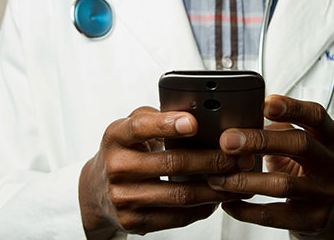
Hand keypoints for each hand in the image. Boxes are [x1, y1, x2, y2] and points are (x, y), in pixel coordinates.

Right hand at [78, 107, 251, 238]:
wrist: (95, 191)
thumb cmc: (122, 152)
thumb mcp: (129, 128)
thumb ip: (156, 117)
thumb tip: (195, 113)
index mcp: (116, 137)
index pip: (140, 127)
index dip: (167, 124)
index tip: (194, 122)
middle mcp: (117, 167)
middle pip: (171, 164)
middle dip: (212, 160)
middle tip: (238, 156)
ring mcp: (124, 197)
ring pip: (180, 194)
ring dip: (215, 188)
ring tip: (237, 179)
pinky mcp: (134, 221)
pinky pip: (177, 217)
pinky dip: (202, 208)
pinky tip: (217, 198)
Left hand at [207, 95, 333, 238]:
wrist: (329, 207)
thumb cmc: (305, 165)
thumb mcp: (299, 140)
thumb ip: (277, 128)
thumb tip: (236, 121)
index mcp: (331, 136)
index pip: (316, 115)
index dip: (292, 107)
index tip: (265, 103)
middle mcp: (333, 163)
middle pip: (300, 144)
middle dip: (259, 140)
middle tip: (227, 141)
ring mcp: (325, 193)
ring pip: (283, 184)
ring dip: (244, 180)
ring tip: (218, 177)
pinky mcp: (313, 219)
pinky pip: (273, 215)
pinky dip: (246, 209)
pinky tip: (228, 202)